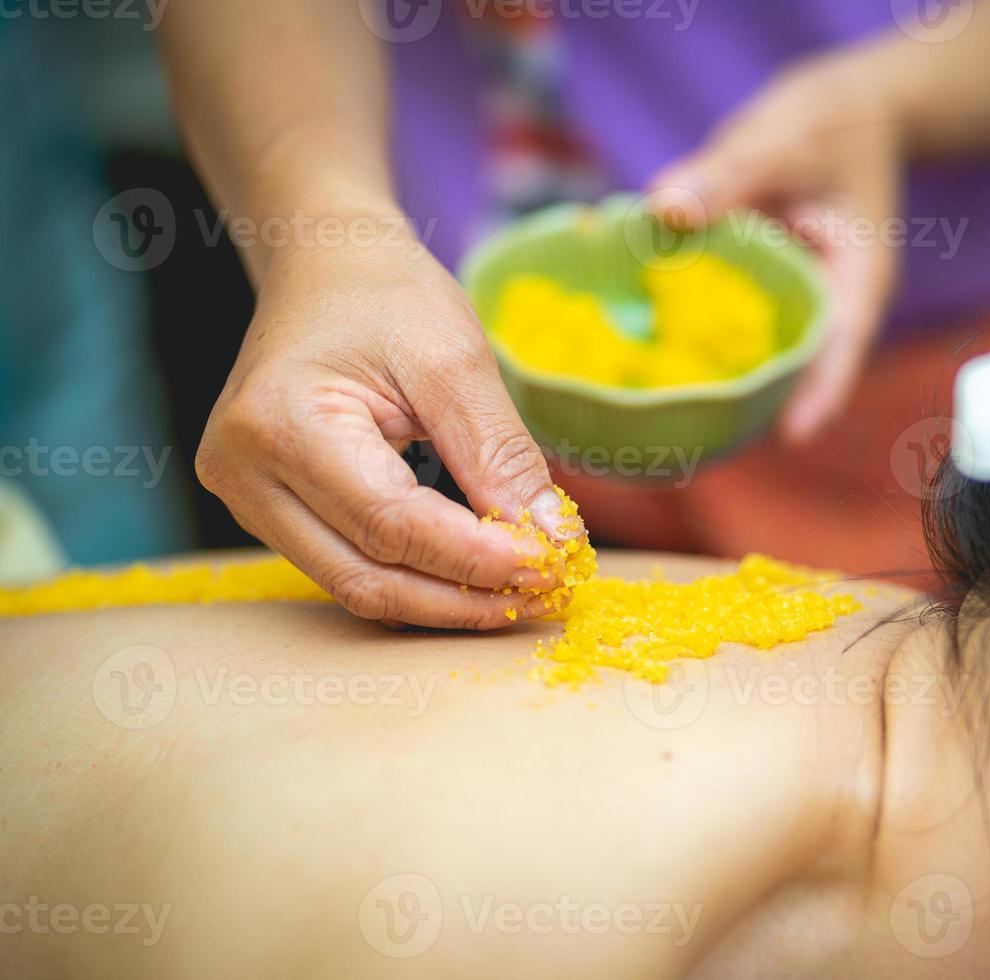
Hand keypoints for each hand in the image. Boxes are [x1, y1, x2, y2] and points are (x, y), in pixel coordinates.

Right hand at [196, 219, 581, 628]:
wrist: (326, 267)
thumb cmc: (385, 296)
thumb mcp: (456, 358)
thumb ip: (499, 454)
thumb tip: (549, 541)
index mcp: (279, 423)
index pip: (391, 524)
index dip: (476, 558)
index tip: (551, 565)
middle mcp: (242, 472)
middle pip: (368, 574)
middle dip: (465, 596)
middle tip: (545, 592)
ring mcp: (247, 498)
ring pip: (358, 585)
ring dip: (445, 601)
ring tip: (521, 593)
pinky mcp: (268, 511)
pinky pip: (349, 567)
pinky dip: (418, 581)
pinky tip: (476, 578)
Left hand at [646, 57, 903, 441]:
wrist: (847, 111)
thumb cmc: (828, 124)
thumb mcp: (782, 139)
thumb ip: (727, 173)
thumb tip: (664, 208)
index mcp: (857, 279)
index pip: (843, 347)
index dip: (820, 395)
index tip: (793, 438)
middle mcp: (828, 303)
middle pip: (799, 371)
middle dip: (758, 409)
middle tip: (703, 446)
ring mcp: (796, 303)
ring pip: (763, 358)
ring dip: (723, 385)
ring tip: (670, 427)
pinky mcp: (764, 293)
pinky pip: (733, 328)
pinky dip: (697, 341)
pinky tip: (647, 359)